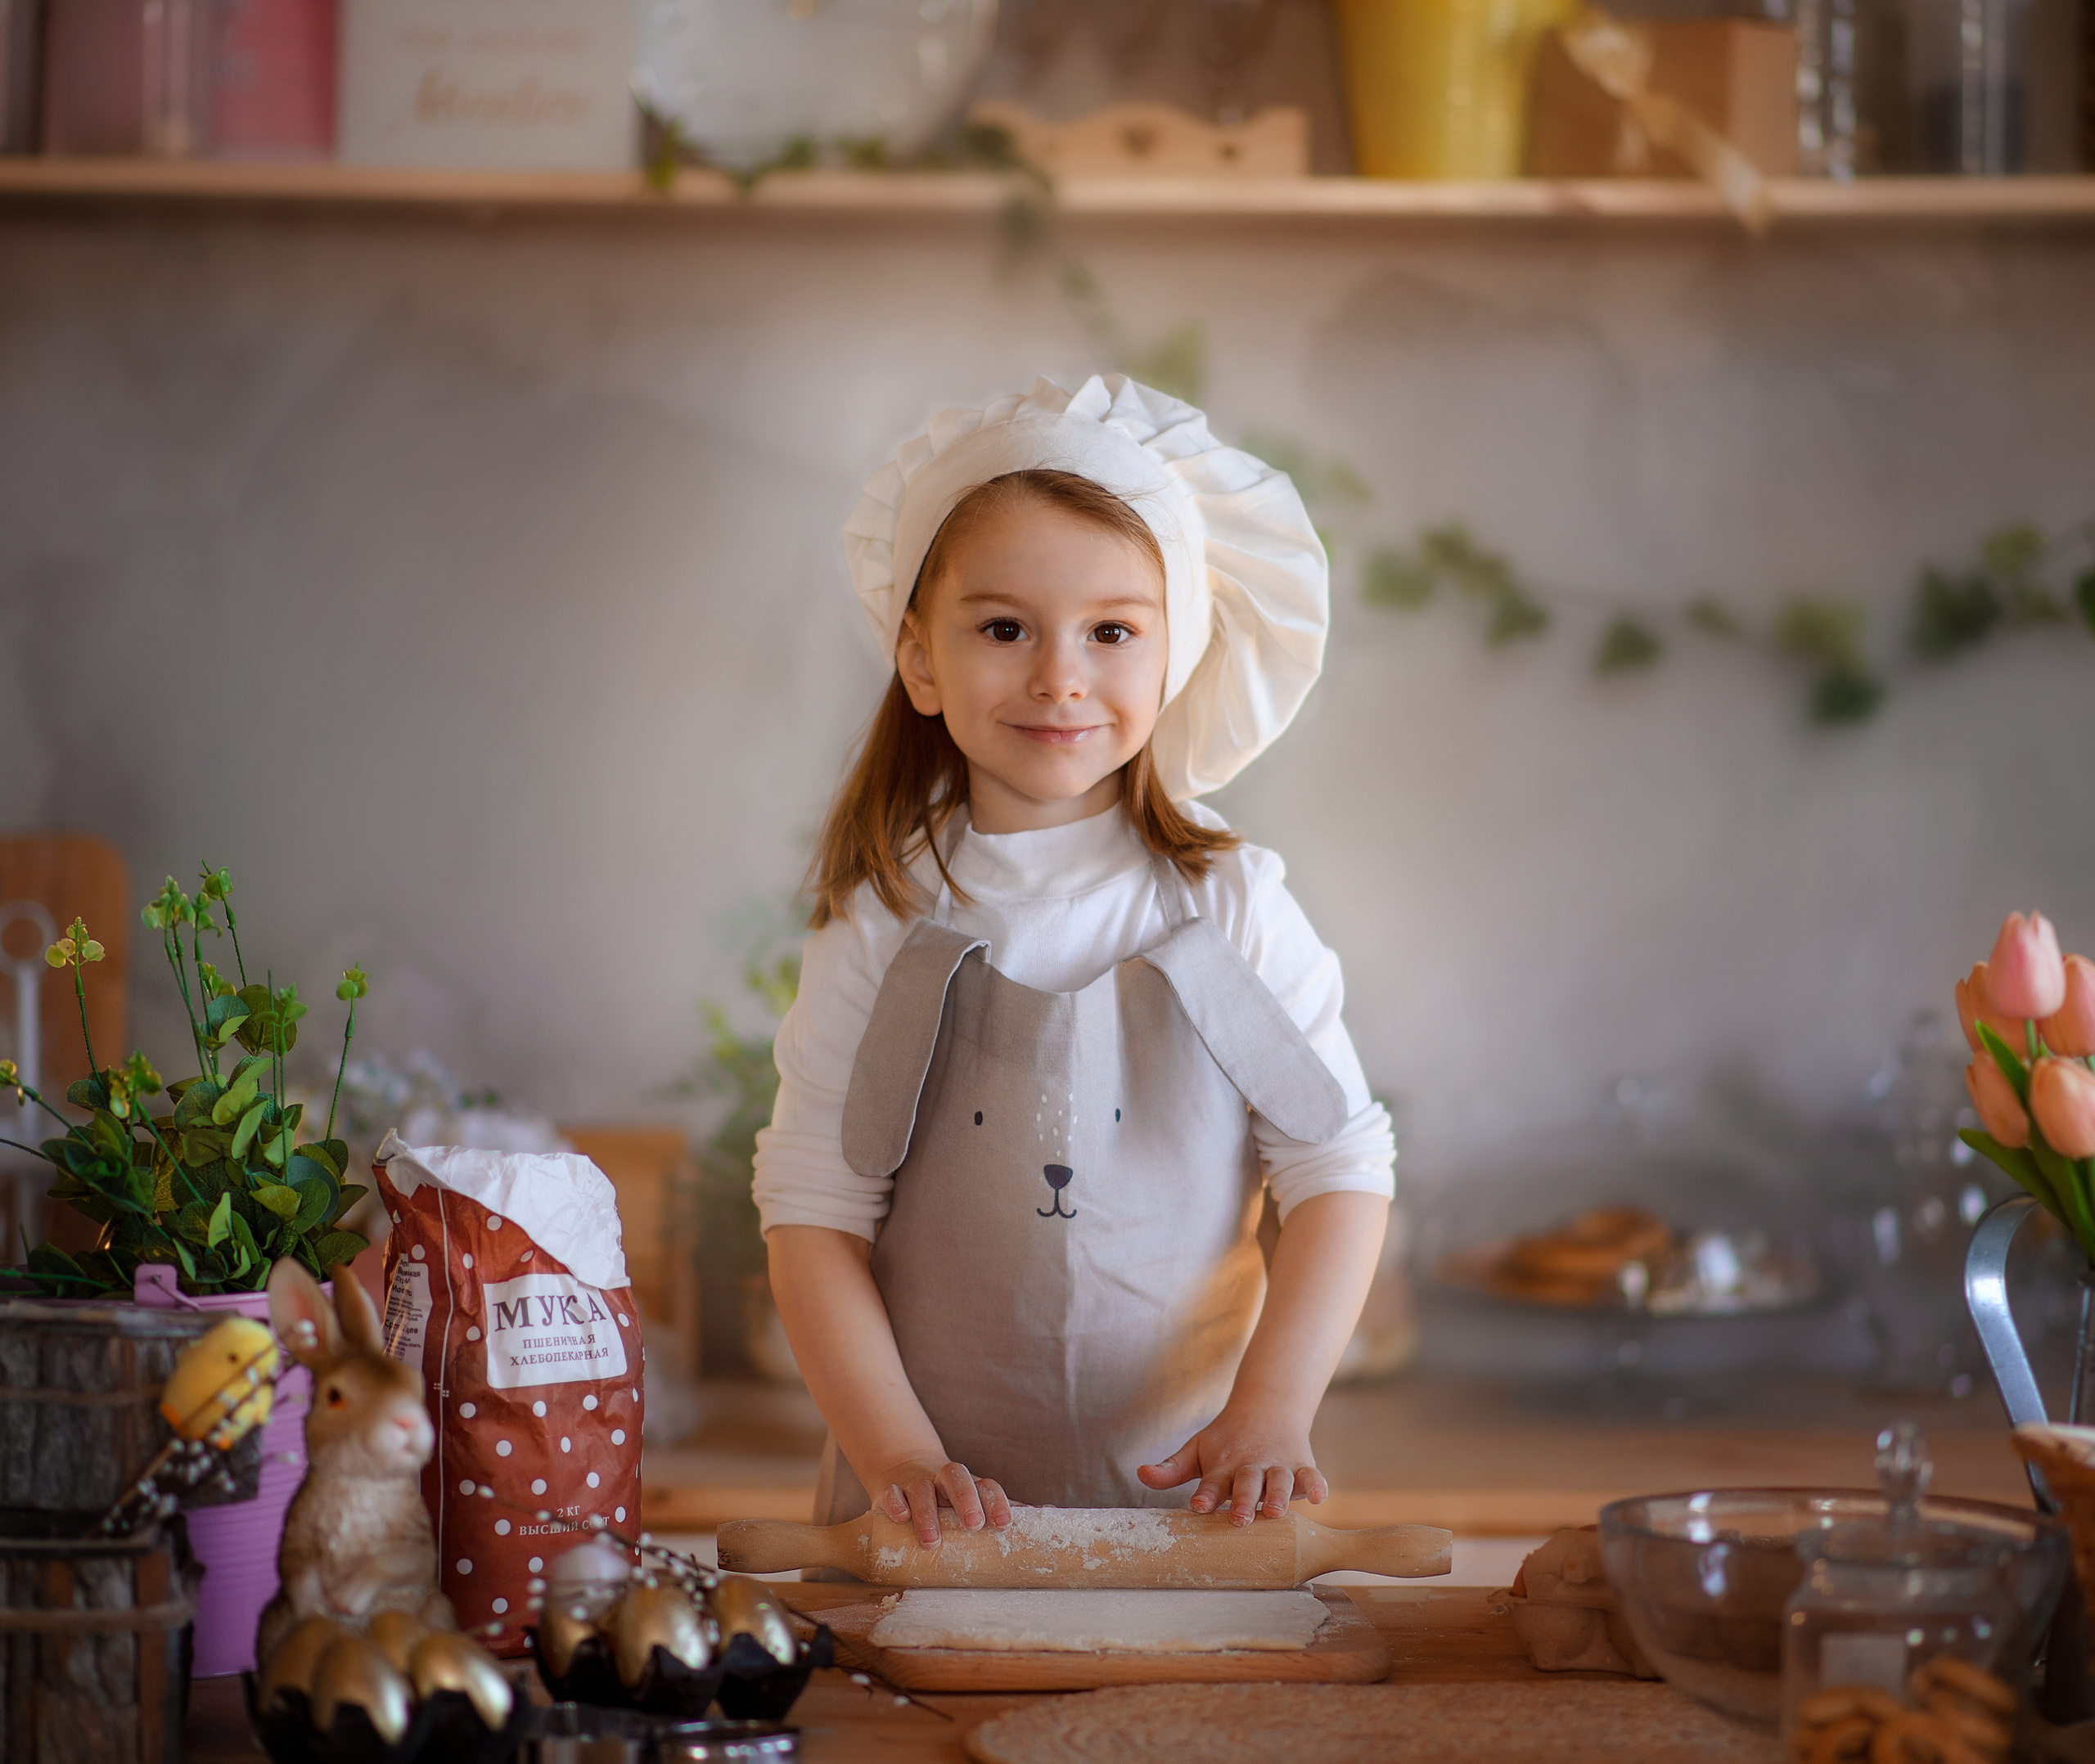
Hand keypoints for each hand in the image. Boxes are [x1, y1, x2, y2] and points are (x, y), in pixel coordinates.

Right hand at [875, 1456, 1012, 1547]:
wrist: (905, 1470)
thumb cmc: (949, 1499)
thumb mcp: (975, 1502)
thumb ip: (1004, 1509)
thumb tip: (1048, 1511)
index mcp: (970, 1484)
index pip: (987, 1486)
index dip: (997, 1503)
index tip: (1004, 1525)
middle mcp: (944, 1479)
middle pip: (957, 1477)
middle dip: (966, 1499)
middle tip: (973, 1525)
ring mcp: (915, 1482)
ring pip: (922, 1488)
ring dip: (927, 1513)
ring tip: (932, 1541)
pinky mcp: (889, 1490)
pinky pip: (890, 1491)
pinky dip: (894, 1502)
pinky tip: (900, 1516)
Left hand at [1136, 1406, 1327, 1525]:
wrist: (1265, 1408)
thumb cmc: (1225, 1440)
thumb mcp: (1196, 1450)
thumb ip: (1170, 1468)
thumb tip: (1140, 1474)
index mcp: (1223, 1467)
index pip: (1211, 1483)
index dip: (1205, 1495)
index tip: (1198, 1506)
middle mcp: (1251, 1467)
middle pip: (1247, 1484)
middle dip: (1243, 1501)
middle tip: (1238, 1519)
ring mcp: (1277, 1466)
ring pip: (1280, 1481)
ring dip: (1278, 1495)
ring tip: (1275, 1512)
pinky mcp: (1301, 1466)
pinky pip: (1312, 1475)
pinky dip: (1317, 1485)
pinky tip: (1319, 1498)